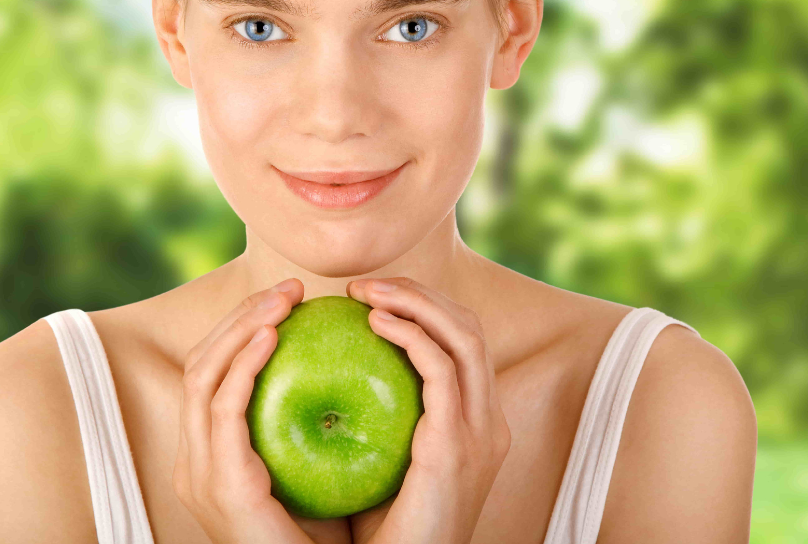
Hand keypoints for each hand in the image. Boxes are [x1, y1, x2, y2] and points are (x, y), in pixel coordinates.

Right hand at [174, 278, 348, 543]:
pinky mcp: (220, 483)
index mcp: (211, 456)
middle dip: (240, 316)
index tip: (287, 301)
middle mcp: (194, 460)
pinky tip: (274, 334)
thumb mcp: (315, 471)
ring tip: (282, 300)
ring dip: (242, 328)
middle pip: (201, 363)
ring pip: (204, 374)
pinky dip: (244, 364)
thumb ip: (314, 427)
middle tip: (288, 288)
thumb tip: (350, 371)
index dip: (243, 329)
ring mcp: (199, 472)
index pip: (213, 373)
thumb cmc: (329, 539)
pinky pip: (223, 407)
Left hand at [343, 277, 511, 543]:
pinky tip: (373, 323)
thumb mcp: (380, 463)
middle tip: (362, 287)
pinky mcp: (459, 445)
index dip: (422, 308)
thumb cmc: (380, 531)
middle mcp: (488, 422)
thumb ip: (369, 420)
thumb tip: (319, 374)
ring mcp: (480, 433)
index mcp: (476, 424)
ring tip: (364, 294)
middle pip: (469, 328)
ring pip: (464, 336)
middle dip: (419, 293)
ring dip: (414, 301)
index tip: (370, 299)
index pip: (462, 342)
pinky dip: (411, 334)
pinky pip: (441, 370)